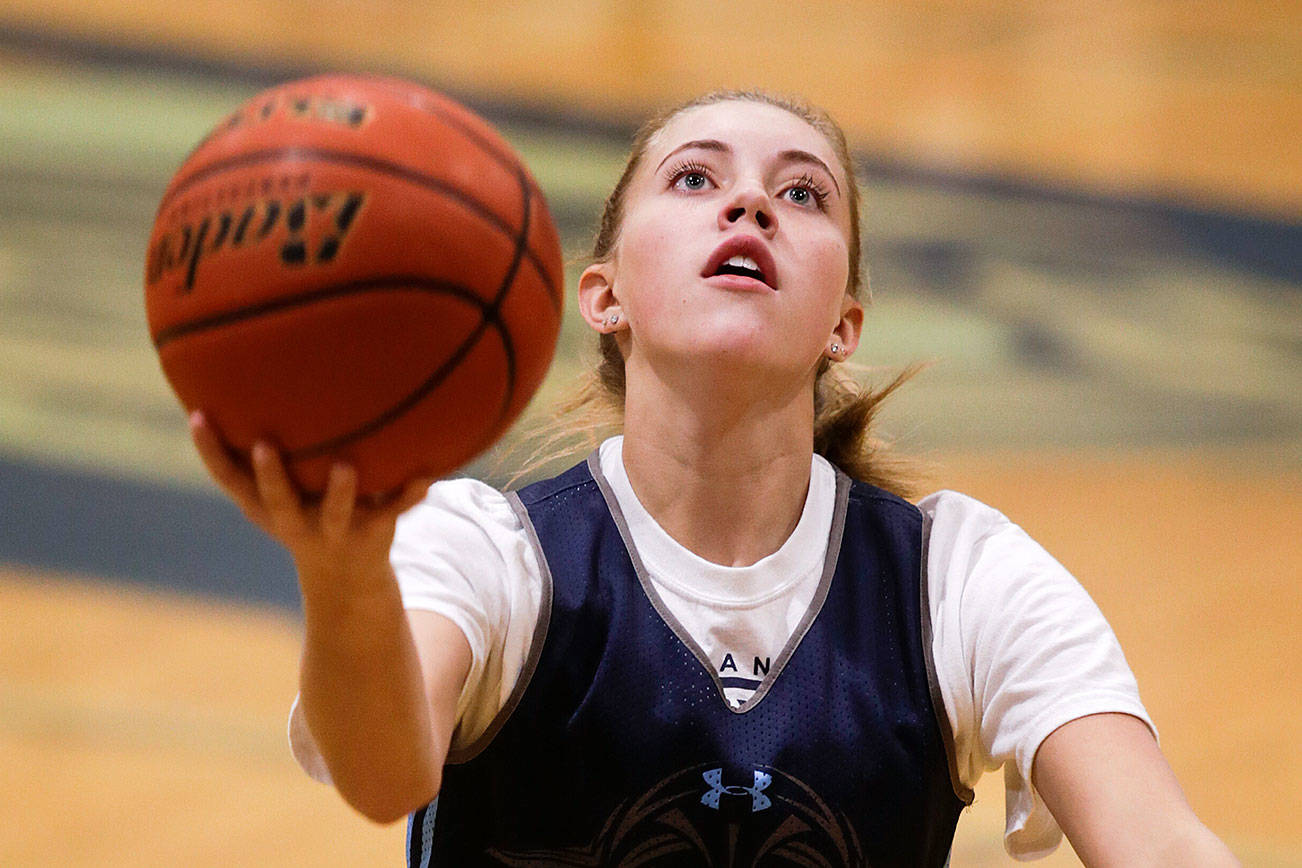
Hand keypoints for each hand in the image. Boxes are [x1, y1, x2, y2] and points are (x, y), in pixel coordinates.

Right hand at [188, 410, 432, 592]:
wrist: (346, 580)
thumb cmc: (304, 514)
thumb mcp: (276, 492)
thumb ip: (261, 450)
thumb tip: (242, 376)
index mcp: (265, 507)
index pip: (229, 479)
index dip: (209, 451)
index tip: (198, 416)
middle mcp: (296, 521)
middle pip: (278, 500)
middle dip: (269, 475)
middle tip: (264, 445)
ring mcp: (336, 530)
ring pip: (336, 512)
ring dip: (340, 492)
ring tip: (345, 466)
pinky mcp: (375, 533)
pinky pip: (395, 512)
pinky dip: (411, 494)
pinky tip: (428, 476)